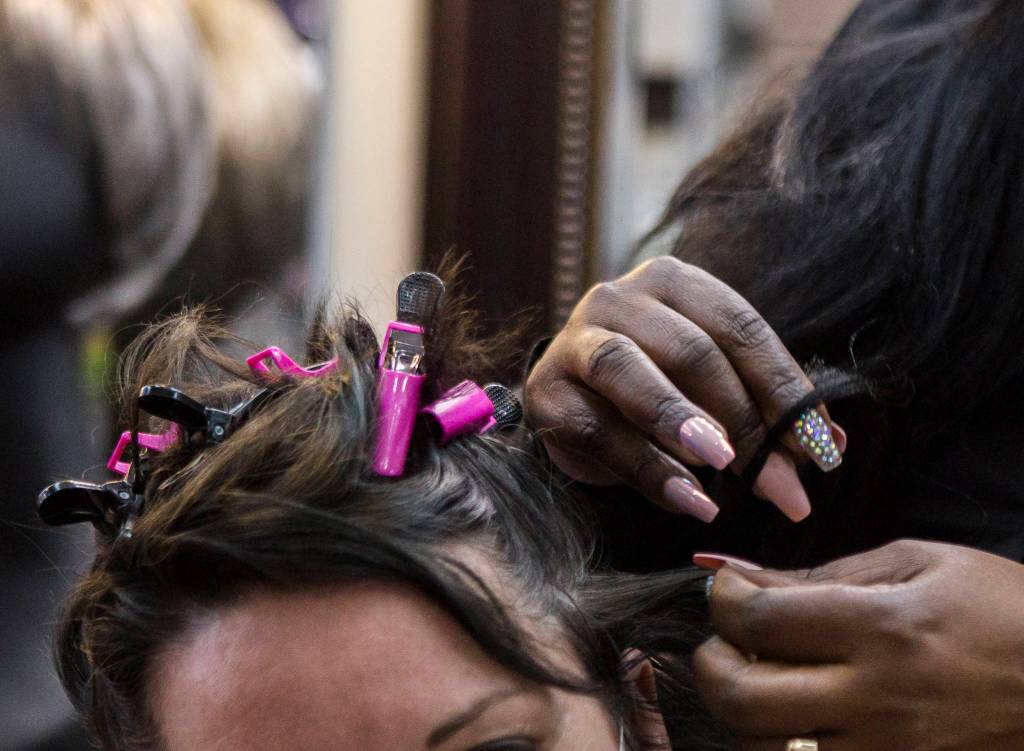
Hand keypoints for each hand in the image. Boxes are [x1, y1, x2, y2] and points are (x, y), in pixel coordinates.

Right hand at [524, 256, 844, 521]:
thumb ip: (765, 406)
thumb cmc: (656, 385)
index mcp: (674, 283)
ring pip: (630, 372)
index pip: (741, 328)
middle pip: (693, 352)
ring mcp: (577, 341)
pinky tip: (691, 500)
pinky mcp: (549, 394)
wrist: (571, 400)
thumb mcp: (714, 386)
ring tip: (725, 465)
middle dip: (746, 424)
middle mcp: (620, 298)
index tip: (821, 452)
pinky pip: (599, 429)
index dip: (786, 391)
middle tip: (784, 487)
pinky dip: (649, 469)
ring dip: (681, 419)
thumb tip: (831, 445)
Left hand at [695, 540, 1023, 749]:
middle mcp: (880, 701)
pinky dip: (781, 746)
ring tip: (759, 678)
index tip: (728, 589)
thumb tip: (738, 577)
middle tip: (725, 639)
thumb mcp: (919, 563)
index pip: (760, 620)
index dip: (723, 598)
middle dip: (711, 662)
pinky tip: (793, 717)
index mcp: (885, 629)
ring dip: (741, 712)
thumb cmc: (1002, 610)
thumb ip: (820, 575)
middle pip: (742, 699)